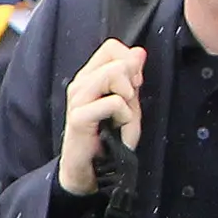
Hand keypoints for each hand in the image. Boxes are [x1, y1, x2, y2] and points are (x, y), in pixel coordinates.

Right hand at [57, 39, 147, 195]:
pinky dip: (124, 117)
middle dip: (132, 81)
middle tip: (128, 105)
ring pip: (114, 74)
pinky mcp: (79, 116)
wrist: (90, 170)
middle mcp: (80, 84)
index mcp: (90, 77)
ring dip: (127, 99)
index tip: (133, 85)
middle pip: (117, 59)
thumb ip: (132, 77)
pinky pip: (114, 102)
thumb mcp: (128, 103)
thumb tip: (139, 51)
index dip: (129, 62)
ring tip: (121, 117)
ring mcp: (78, 99)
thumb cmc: (108, 139)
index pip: (112, 47)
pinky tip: (116, 129)